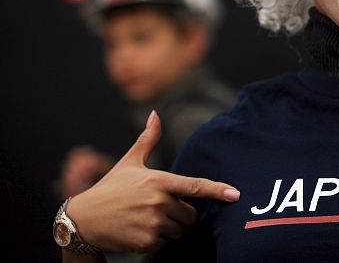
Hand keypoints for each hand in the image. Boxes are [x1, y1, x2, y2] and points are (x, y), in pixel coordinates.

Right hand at [66, 110, 239, 252]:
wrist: (83, 219)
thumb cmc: (110, 188)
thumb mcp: (129, 162)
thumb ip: (148, 140)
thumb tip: (155, 113)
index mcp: (158, 180)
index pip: (195, 186)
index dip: (218, 191)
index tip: (235, 195)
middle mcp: (158, 201)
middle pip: (190, 214)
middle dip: (180, 214)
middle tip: (158, 209)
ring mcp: (152, 222)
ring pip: (179, 230)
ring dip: (169, 228)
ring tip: (147, 220)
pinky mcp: (146, 241)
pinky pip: (166, 244)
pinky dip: (157, 241)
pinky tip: (140, 232)